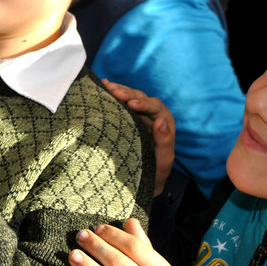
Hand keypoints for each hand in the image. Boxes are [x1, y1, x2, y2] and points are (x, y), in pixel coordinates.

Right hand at [102, 79, 174, 195]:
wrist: (140, 180)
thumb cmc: (153, 172)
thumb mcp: (162, 162)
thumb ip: (164, 142)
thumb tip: (161, 121)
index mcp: (164, 123)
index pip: (156, 107)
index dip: (144, 104)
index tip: (131, 104)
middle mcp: (152, 115)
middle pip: (141, 98)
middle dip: (127, 93)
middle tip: (114, 91)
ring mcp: (137, 115)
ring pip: (129, 97)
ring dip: (118, 90)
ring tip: (106, 86)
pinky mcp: (125, 116)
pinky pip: (119, 101)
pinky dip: (111, 93)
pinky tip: (102, 85)